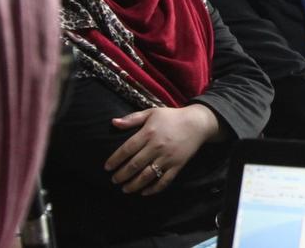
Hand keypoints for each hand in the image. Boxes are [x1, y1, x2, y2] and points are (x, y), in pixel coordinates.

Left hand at [104, 104, 220, 195]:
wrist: (197, 123)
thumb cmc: (172, 117)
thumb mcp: (152, 113)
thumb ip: (132, 119)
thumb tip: (113, 123)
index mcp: (148, 133)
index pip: (127, 149)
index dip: (115, 160)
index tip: (107, 168)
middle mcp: (156, 147)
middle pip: (134, 165)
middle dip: (121, 175)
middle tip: (114, 180)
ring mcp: (168, 158)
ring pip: (147, 176)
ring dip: (134, 185)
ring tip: (125, 189)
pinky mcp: (177, 165)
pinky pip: (164, 180)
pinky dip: (154, 189)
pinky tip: (144, 192)